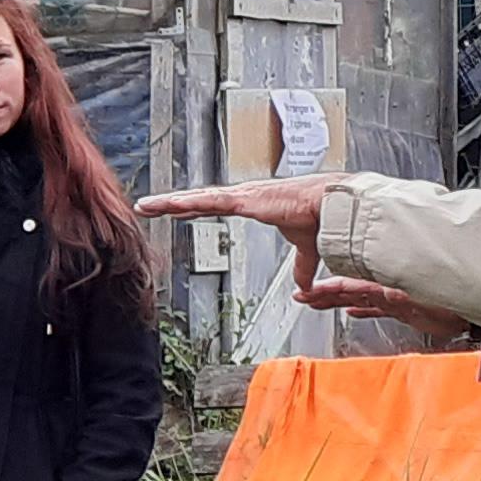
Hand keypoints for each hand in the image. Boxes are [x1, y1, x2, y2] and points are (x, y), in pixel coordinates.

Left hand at [136, 175, 337, 250]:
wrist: (335, 208)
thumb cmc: (322, 219)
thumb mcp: (305, 248)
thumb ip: (301, 266)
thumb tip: (304, 285)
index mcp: (254, 204)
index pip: (214, 206)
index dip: (194, 208)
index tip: (175, 210)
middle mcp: (243, 196)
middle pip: (198, 201)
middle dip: (171, 204)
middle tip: (147, 206)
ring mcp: (242, 196)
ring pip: (197, 199)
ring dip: (170, 203)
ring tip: (145, 206)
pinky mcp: (246, 199)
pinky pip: (210, 201)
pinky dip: (189, 203)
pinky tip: (170, 204)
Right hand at [295, 266, 469, 342]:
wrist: (473, 314)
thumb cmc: (452, 306)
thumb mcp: (424, 302)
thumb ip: (402, 298)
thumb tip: (385, 296)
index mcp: (385, 285)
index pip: (347, 285)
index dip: (325, 289)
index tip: (305, 291)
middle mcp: (385, 289)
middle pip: (346, 289)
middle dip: (322, 293)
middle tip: (301, 296)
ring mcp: (392, 298)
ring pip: (356, 297)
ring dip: (335, 299)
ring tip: (316, 301)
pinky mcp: (401, 308)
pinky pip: (374, 307)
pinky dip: (360, 309)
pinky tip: (351, 312)